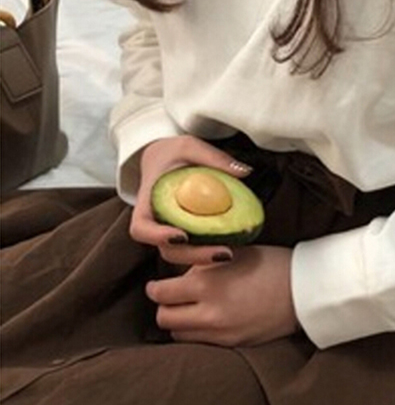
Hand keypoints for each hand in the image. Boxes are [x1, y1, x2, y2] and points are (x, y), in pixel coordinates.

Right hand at [130, 135, 253, 265]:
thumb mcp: (190, 146)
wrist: (165, 159)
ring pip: (181, 255)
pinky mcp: (186, 233)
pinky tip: (233, 247)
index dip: (157, 236)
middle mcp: (156, 222)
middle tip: (224, 253)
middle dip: (194, 256)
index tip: (182, 236)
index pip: (141, 228)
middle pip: (166, 250)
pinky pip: (195, 247)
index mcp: (147, 203)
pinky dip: (209, 251)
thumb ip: (214, 157)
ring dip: (204, 259)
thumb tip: (244, 172)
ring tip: (231, 253)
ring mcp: (170, 231)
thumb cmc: (173, 153)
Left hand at [145, 245, 297, 346]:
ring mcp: (221, 332)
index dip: (157, 287)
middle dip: (166, 306)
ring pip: (179, 335)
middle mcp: (209, 311)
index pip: (160, 293)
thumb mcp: (234, 252)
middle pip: (164, 318)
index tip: (160, 283)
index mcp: (207, 282)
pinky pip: (200, 343)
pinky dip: (199, 333)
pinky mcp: (233, 344)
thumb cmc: (273, 263)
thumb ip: (202, 262)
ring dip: (181, 322)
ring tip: (192, 309)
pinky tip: (210, 319)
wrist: (307, 289)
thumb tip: (176, 267)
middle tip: (174, 297)